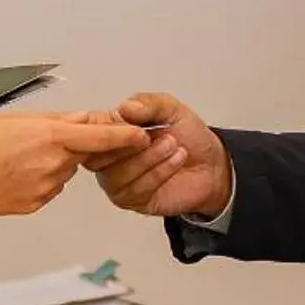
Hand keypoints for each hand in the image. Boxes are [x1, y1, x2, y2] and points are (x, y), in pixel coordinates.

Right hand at [0, 113, 149, 217]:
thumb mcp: (17, 119)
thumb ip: (56, 121)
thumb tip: (84, 121)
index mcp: (50, 137)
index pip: (101, 137)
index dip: (125, 136)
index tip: (144, 136)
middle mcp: (53, 165)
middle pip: (78, 154)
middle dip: (66, 146)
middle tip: (31, 140)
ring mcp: (44, 188)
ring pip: (62, 172)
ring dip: (49, 164)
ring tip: (12, 159)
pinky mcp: (34, 205)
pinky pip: (47, 189)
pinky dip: (36, 181)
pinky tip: (10, 175)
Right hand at [86, 93, 233, 218]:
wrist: (212, 164)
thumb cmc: (189, 137)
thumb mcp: (171, 109)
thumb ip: (149, 103)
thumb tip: (125, 106)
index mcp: (113, 132)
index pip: (92, 133)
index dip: (108, 130)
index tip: (131, 124)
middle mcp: (110, 158)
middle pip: (100, 157)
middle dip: (128, 146)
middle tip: (151, 136)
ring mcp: (119, 181)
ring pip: (118, 175)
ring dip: (148, 159)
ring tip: (172, 145)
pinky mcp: (134, 200)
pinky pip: (136, 190)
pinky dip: (159, 173)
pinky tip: (175, 160)